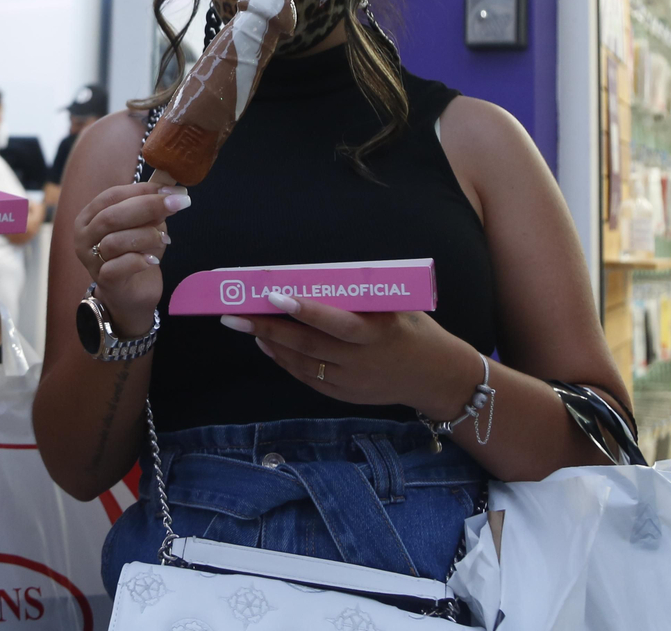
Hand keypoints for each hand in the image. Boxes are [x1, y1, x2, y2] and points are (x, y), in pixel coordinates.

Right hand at [73, 179, 190, 337]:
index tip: (172, 189)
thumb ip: (151, 206)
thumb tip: (172, 184)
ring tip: (165, 240)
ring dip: (146, 236)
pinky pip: (119, 266)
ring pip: (115, 241)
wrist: (132, 293)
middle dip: (148, 207)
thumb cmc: (135, 253)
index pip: (113, 196)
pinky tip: (153, 260)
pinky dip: (140, 260)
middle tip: (178, 204)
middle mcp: (84, 236)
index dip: (142, 190)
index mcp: (89, 216)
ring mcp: (90, 260)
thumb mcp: (144, 224)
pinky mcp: (103, 280)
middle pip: (112, 216)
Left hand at [223, 292, 483, 418]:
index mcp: (377, 333)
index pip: (334, 322)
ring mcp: (351, 383)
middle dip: (266, 329)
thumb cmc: (415, 330)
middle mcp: (361, 362)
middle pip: (306, 345)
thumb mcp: (398, 306)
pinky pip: (308, 378)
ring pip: (301, 363)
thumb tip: (319, 273)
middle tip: (233, 315)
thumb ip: (363, 294)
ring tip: (244, 325)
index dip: (303, 309)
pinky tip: (268, 346)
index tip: (272, 295)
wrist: (436, 378)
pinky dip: (284, 362)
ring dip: (269, 344)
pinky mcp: (345, 396)